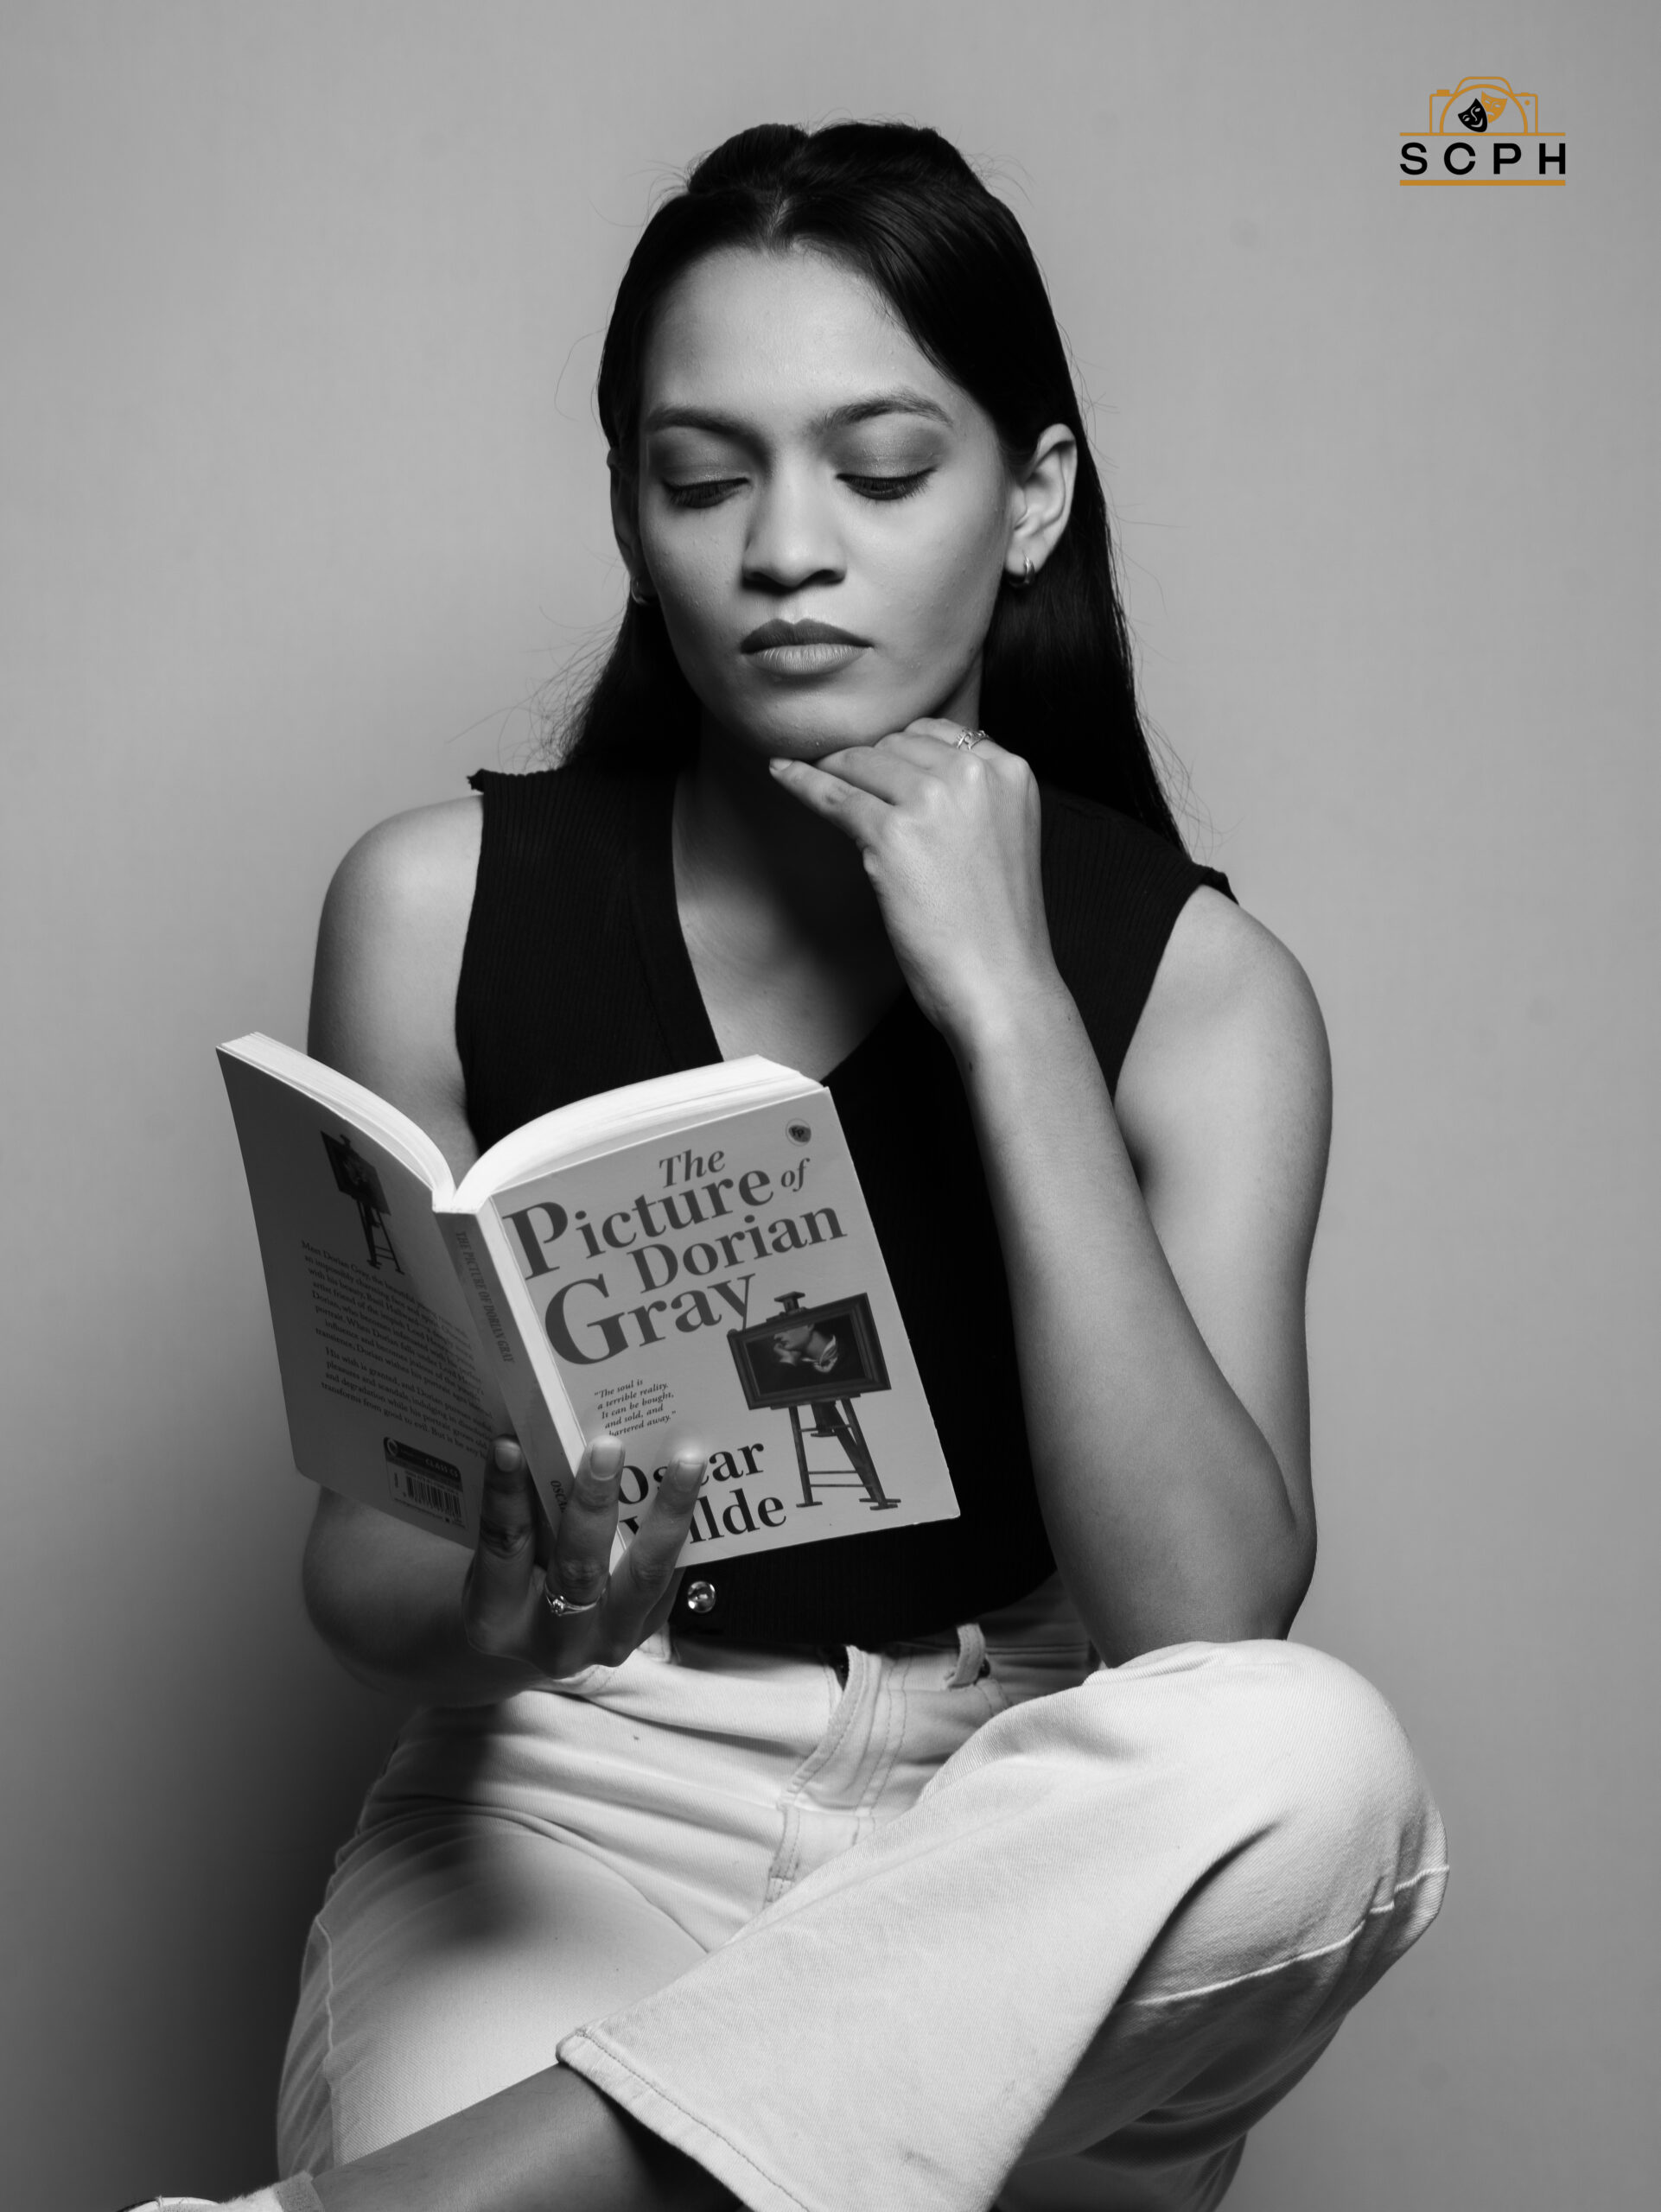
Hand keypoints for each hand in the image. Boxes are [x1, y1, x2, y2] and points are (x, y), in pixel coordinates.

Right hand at [462, 1434, 705, 1677]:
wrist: (542, 1636)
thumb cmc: (515, 1580)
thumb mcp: (499, 1556)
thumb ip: (521, 1509)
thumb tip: (540, 1437)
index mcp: (497, 1617)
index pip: (505, 1546)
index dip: (506, 1496)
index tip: (510, 1444)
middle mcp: (554, 1641)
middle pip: (578, 1570)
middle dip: (594, 1504)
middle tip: (607, 1447)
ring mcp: (609, 1640)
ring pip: (645, 1576)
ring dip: (667, 1514)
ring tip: (686, 1462)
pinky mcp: (649, 1627)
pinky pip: (672, 1573)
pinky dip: (686, 1527)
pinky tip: (698, 1483)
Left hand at [769, 721, 1060, 1045]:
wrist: (1002, 984)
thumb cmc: (998, 926)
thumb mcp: (1003, 836)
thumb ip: (970, 796)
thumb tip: (904, 766)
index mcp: (1009, 771)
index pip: (936, 733)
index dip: (900, 750)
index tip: (877, 765)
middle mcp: (973, 773)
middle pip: (895, 744)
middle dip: (867, 762)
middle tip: (842, 778)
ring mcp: (932, 800)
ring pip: (862, 763)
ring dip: (833, 770)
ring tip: (811, 774)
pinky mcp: (892, 833)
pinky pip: (832, 795)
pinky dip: (801, 782)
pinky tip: (781, 772)